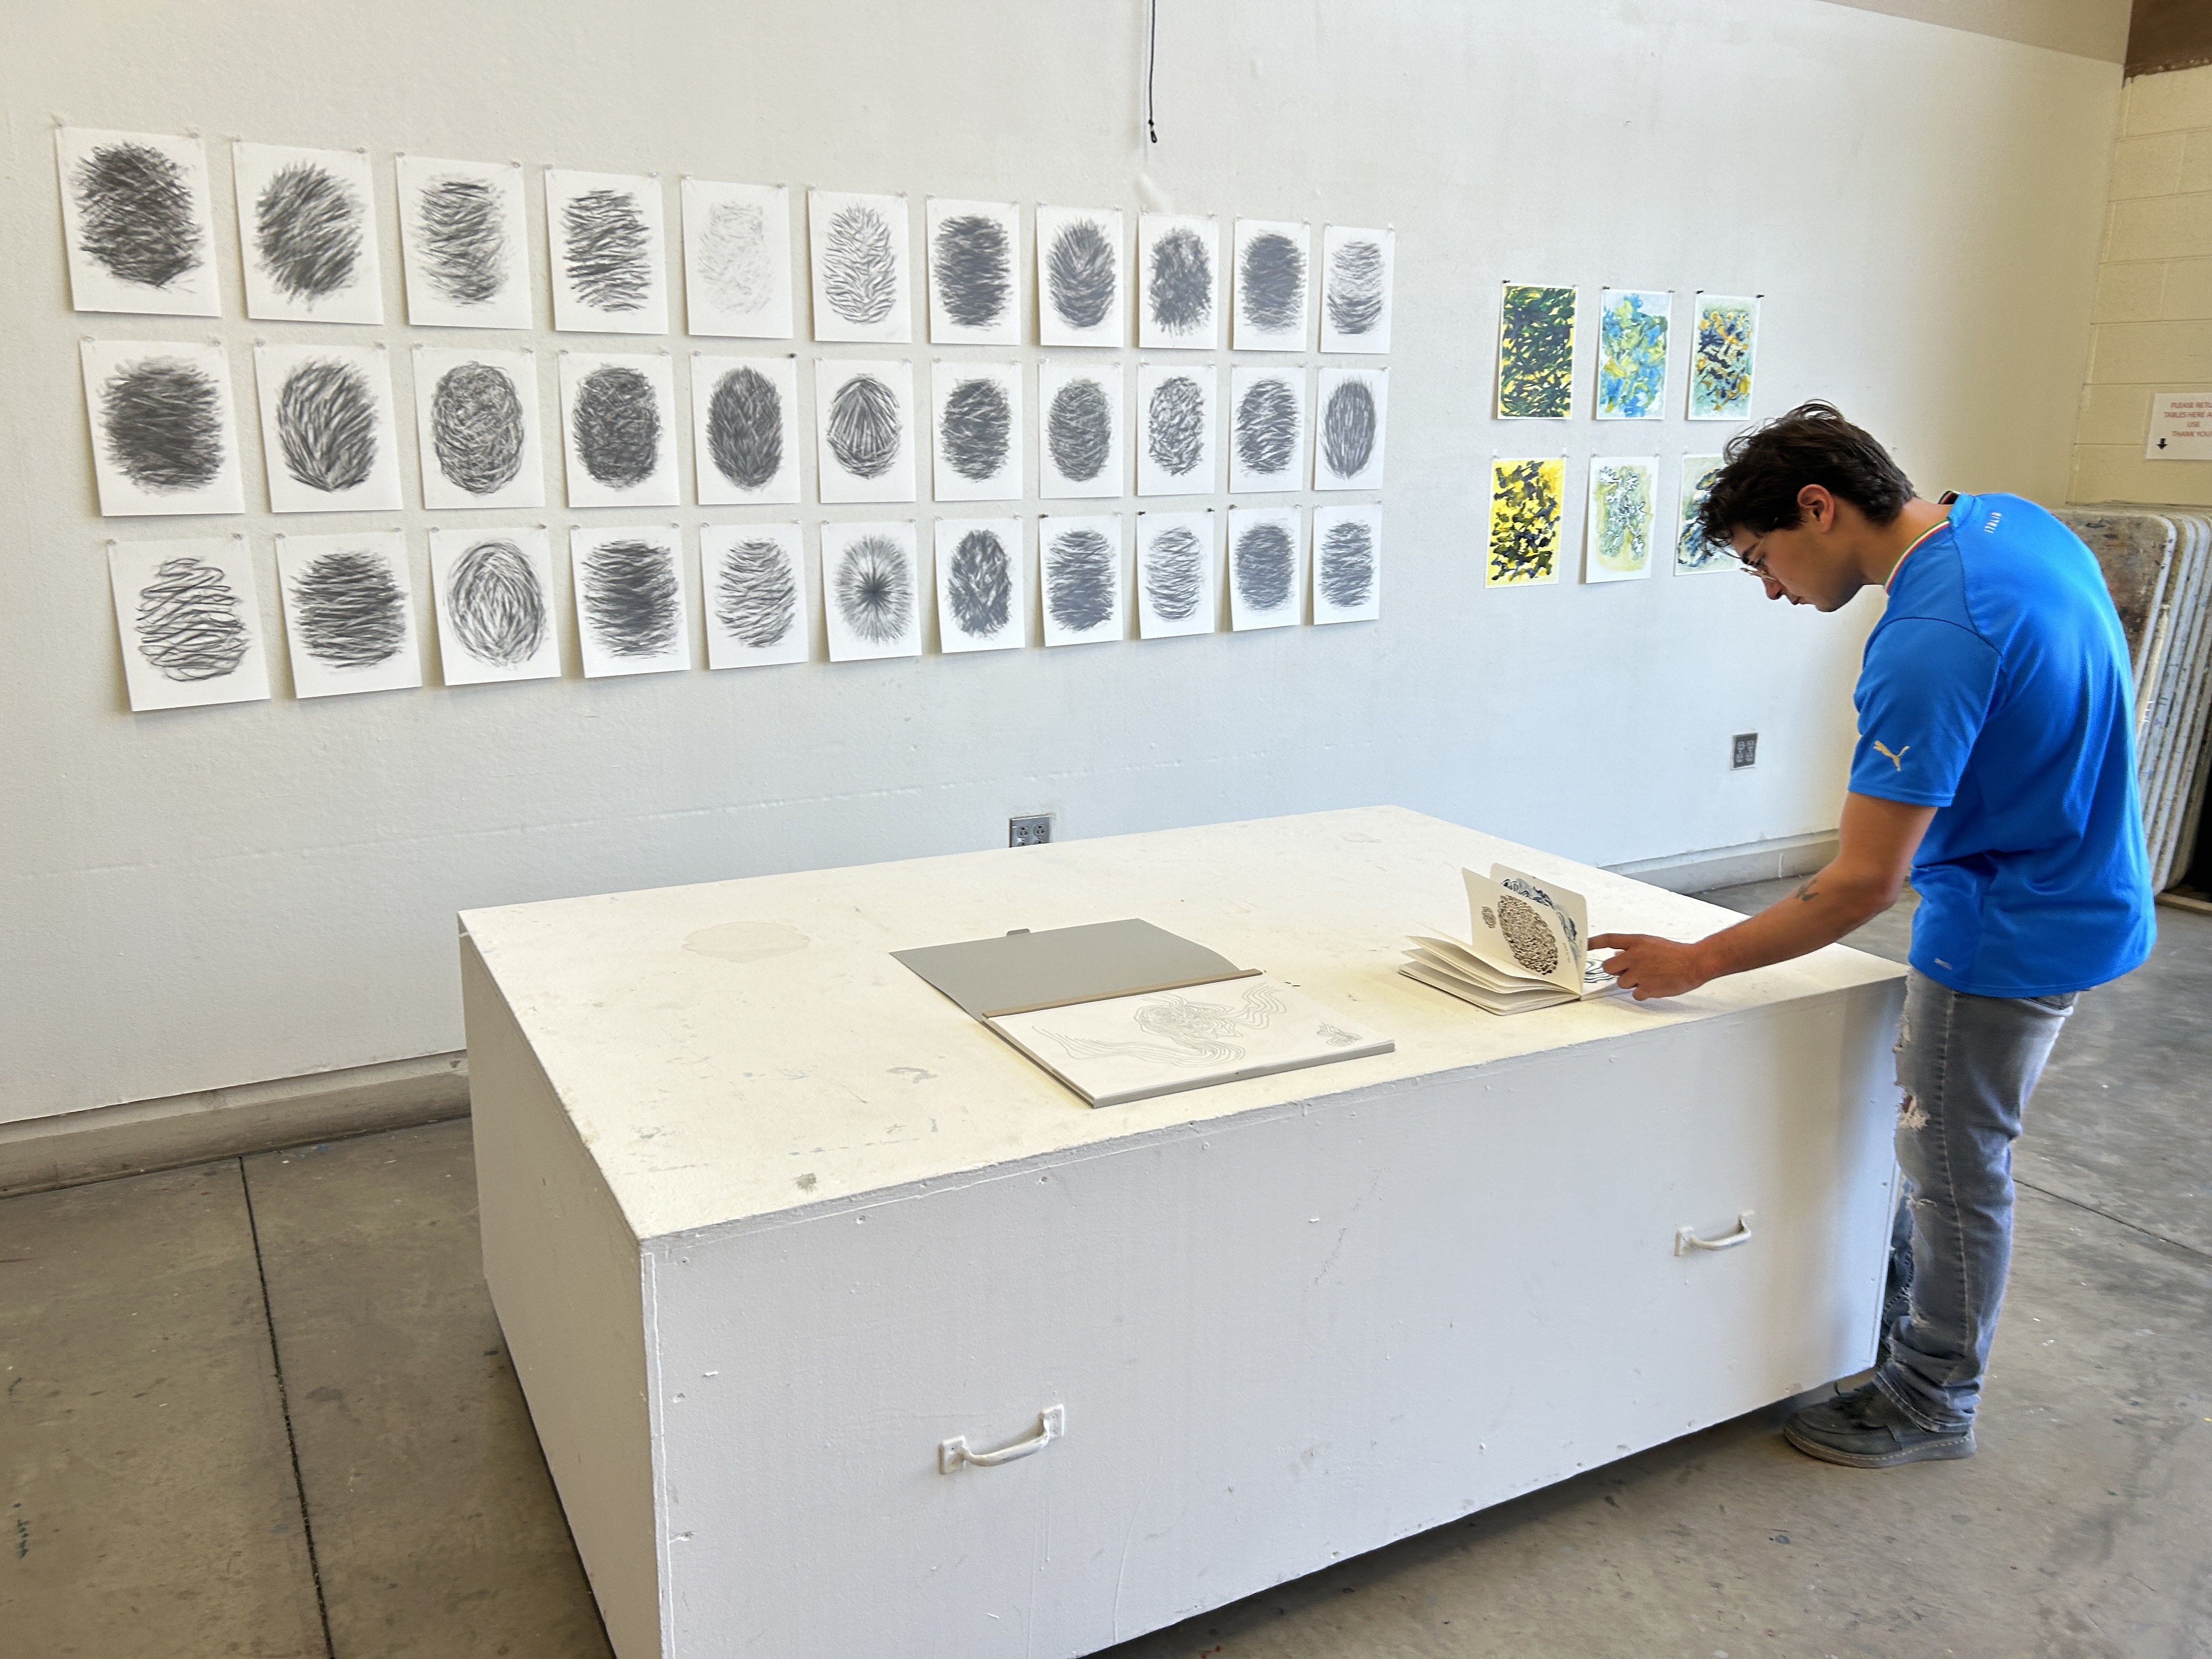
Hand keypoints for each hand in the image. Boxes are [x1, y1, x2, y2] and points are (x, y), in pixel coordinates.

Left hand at [1585, 933, 1712, 1000]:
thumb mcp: (1652, 944)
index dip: (1593, 943)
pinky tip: (1654, 985)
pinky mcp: (1646, 988)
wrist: (1695, 962)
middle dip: (1616, 970)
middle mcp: (1635, 956)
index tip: (1583, 946)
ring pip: (1621, 983)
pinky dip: (1643, 992)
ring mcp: (1640, 973)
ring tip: (1650, 977)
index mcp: (1637, 942)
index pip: (1609, 940)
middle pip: (1608, 967)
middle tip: (1629, 970)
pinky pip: (1635, 994)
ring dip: (1631, 982)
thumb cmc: (1676, 953)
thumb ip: (1633, 949)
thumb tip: (1619, 954)